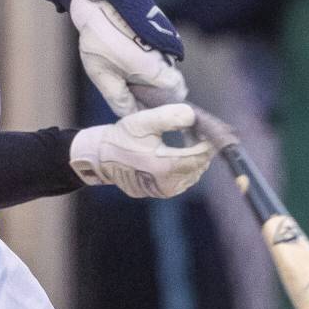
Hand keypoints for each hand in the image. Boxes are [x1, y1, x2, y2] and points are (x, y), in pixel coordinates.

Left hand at [69, 0, 186, 116]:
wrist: (98, 1)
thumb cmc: (98, 40)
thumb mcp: (102, 75)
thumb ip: (120, 100)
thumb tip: (133, 115)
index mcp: (155, 69)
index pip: (177, 93)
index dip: (164, 101)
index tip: (145, 101)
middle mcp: (167, 55)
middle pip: (172, 80)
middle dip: (156, 88)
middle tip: (130, 84)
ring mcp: (167, 40)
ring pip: (166, 65)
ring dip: (152, 71)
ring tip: (125, 65)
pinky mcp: (163, 29)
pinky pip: (161, 51)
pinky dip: (150, 56)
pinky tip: (129, 52)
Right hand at [69, 104, 214, 197]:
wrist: (100, 158)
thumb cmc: (121, 138)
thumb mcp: (142, 122)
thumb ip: (168, 116)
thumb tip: (192, 115)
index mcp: (166, 167)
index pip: (200, 156)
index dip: (208, 142)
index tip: (206, 128)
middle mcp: (168, 184)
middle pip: (199, 165)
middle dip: (201, 148)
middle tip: (195, 131)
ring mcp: (164, 191)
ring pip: (192, 173)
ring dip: (194, 157)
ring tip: (186, 139)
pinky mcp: (160, 192)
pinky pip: (182, 179)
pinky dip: (185, 166)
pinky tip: (177, 152)